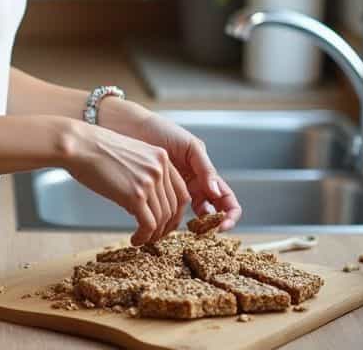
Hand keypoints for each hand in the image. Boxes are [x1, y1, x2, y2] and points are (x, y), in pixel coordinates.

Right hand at [60, 121, 191, 246]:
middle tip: (154, 236)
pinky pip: (148, 224)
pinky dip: (144, 237)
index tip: (168, 223)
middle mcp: (160, 168)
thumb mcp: (130, 155)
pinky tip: (135, 239)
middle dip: (166, 227)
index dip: (176, 213)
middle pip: (173, 207)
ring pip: (162, 219)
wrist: (79, 145)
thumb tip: (144, 200)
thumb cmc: (95, 149)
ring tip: (142, 239)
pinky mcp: (135, 195)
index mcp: (161, 157)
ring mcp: (149, 182)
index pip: (181, 191)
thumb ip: (144, 172)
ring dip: (153, 234)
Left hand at [116, 108, 241, 232]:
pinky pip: (168, 214)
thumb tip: (216, 193)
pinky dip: (169, 223)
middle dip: (211, 227)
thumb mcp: (190, 146)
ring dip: (189, 228)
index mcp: (206, 175)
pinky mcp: (158, 197)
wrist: (133, 129)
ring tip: (184, 228)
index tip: (222, 226)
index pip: (226, 201)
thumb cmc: (162, 131)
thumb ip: (205, 168)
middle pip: (212, 214)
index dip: (230, 216)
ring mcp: (177, 193)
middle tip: (203, 233)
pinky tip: (164, 223)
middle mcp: (194, 187)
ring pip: (190, 218)